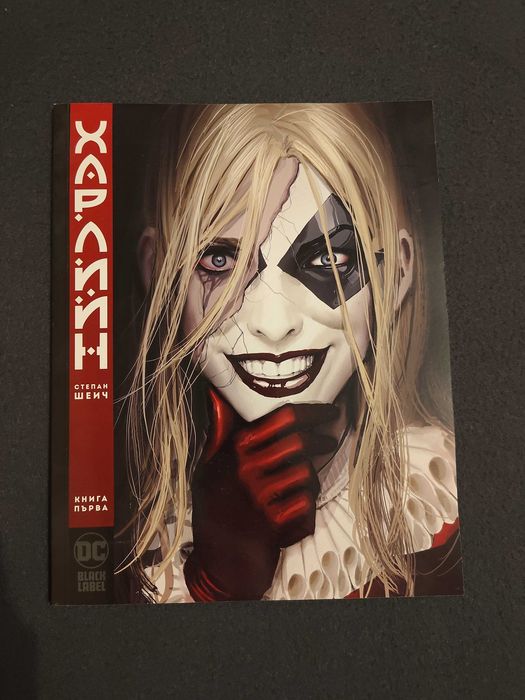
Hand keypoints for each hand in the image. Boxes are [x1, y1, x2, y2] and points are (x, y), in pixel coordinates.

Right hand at [184, 394, 338, 600]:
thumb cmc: (215, 509)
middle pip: (300, 441)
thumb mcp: (208, 467)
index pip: (282, 418)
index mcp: (234, 449)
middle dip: (322, 439)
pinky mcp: (274, 521)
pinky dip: (309, 501)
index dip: (313, 412)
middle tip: (329, 440)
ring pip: (307, 471)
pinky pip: (307, 500)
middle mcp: (247, 469)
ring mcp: (261, 495)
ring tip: (309, 477)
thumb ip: (219, 434)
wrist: (219, 559)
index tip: (329, 411)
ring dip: (313, 473)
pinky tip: (300, 503)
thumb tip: (217, 398)